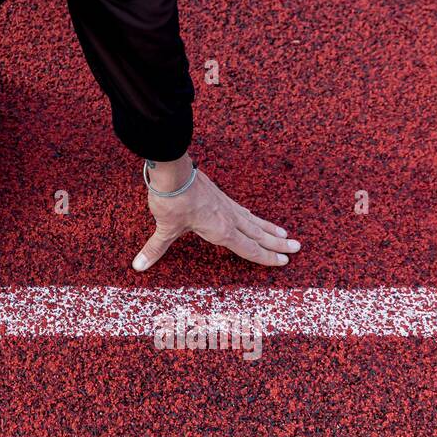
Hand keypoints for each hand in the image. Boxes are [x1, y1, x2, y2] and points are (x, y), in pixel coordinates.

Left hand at [132, 154, 298, 270]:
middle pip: (258, 234)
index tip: (283, 261)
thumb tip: (138, 266)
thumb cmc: (172, 201)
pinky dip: (252, 217)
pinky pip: (242, 210)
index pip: (249, 248)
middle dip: (277, 244)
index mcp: (221, 230)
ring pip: (253, 220)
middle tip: (297, 249)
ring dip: (270, 229)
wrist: (172, 171)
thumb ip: (155, 248)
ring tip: (286, 236)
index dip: (266, 257)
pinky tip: (253, 217)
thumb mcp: (164, 228)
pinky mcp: (219, 194)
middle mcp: (228, 218)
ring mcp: (225, 205)